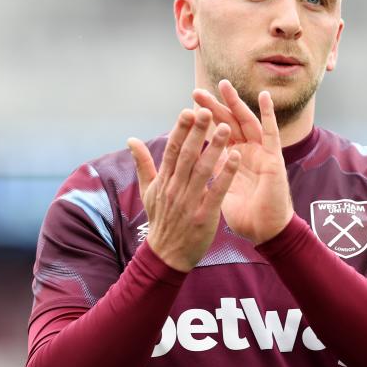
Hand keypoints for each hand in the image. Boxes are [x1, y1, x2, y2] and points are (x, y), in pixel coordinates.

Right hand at [127, 108, 239, 271]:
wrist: (167, 256)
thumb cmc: (160, 220)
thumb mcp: (147, 191)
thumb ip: (143, 164)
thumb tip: (131, 139)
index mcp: (164, 180)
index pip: (172, 150)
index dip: (180, 130)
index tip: (188, 110)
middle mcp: (175, 188)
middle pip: (187, 155)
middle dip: (197, 132)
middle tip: (207, 110)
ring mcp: (189, 202)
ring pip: (202, 170)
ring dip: (215, 148)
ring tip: (226, 128)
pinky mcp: (203, 216)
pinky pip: (216, 191)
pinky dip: (226, 174)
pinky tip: (236, 158)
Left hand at [192, 80, 293, 244]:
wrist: (264, 232)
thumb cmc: (244, 215)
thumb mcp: (219, 191)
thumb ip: (209, 175)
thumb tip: (190, 165)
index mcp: (232, 160)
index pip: (214, 135)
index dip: (201, 122)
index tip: (185, 109)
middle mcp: (246, 152)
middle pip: (228, 124)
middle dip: (213, 107)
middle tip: (196, 91)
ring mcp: (261, 153)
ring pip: (246, 122)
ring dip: (235, 103)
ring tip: (224, 85)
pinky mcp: (274, 158)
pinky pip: (272, 132)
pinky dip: (269, 113)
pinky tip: (263, 96)